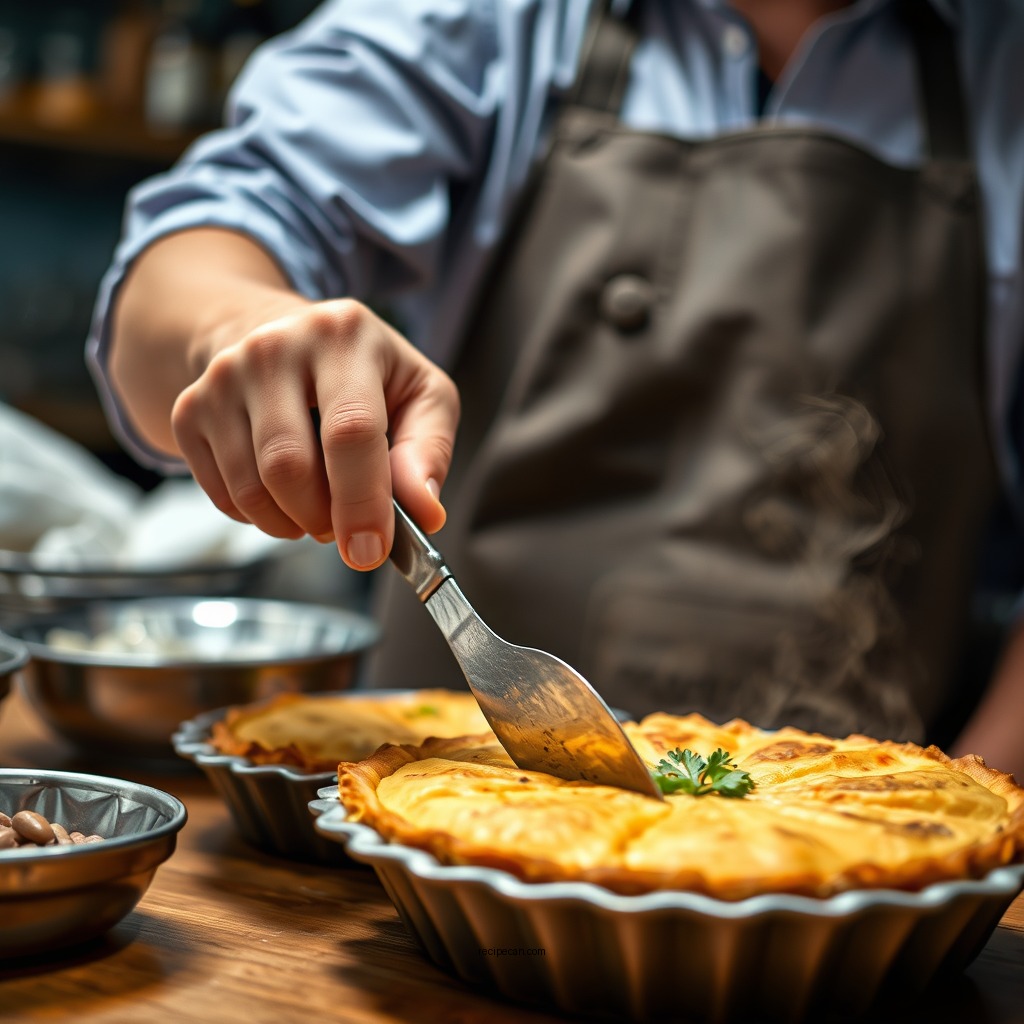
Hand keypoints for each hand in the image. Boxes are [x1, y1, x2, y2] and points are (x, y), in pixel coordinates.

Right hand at [169, 297, 459, 569]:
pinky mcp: (190, 409)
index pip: (350, 431)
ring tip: (319, 508)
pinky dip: (260, 517)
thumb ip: (429, 452)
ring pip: (252, 490)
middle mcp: (274, 347)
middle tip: (346, 527)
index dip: (361, 502)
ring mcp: (223, 377)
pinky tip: (283, 494)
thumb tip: (424, 512)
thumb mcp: (421, 394)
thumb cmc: (364, 374)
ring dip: (292, 524)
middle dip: (323, 519)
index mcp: (343, 336)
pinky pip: (223, 496)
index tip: (369, 551)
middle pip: (290, 468)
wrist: (283, 340)